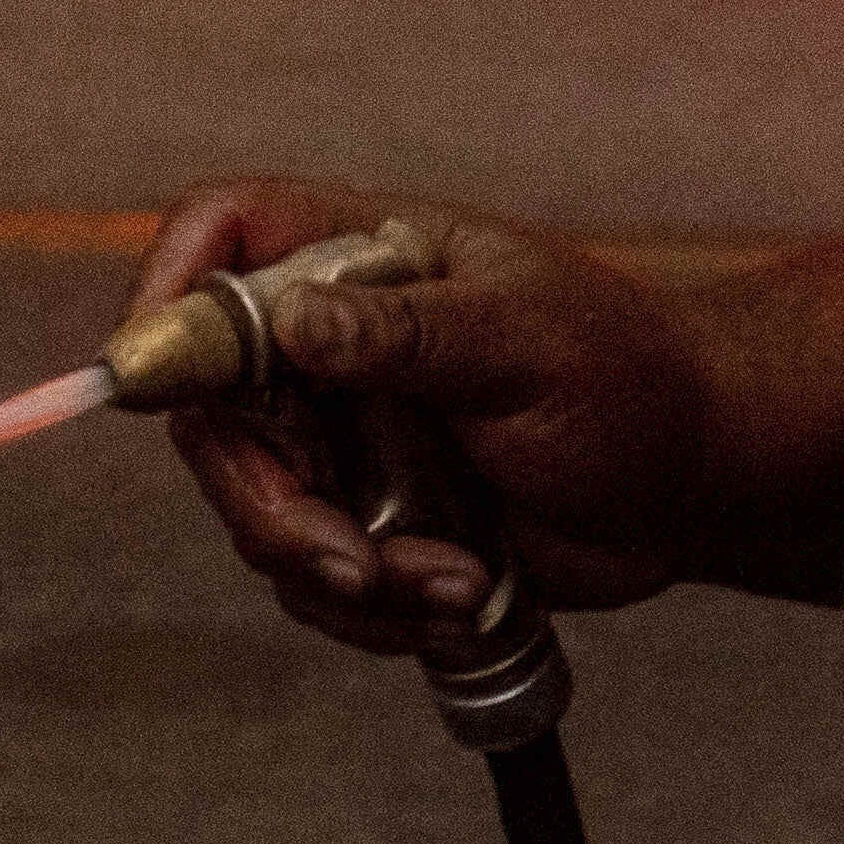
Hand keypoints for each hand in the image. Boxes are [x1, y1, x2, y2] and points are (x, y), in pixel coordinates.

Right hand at [116, 175, 747, 656]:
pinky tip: (464, 593)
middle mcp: (331, 343)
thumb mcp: (524, 343)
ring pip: (259, 512)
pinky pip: (314, 582)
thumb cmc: (629, 376)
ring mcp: (343, 435)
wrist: (692, 479)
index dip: (168, 292)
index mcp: (363, 258)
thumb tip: (291, 321)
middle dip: (270, 503)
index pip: (221, 233)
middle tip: (352, 564)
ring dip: (345, 573)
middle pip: (209, 406)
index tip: (151, 376)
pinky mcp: (367, 519)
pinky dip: (379, 609)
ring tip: (453, 579)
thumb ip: (404, 334)